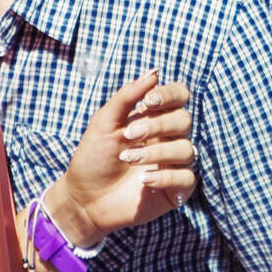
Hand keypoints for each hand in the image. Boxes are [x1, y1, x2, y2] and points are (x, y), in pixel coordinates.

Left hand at [41, 70, 195, 246]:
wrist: (83, 199)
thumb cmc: (93, 157)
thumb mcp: (104, 122)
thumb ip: (127, 96)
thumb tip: (154, 72)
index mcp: (154, 118)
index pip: (179, 96)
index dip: (170, 94)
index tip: (148, 101)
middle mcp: (168, 138)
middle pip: (184, 120)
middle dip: (157, 125)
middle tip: (128, 135)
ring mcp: (173, 164)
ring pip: (186, 149)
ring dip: (156, 153)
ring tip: (128, 159)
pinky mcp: (175, 190)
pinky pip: (187, 178)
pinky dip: (166, 177)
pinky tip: (144, 181)